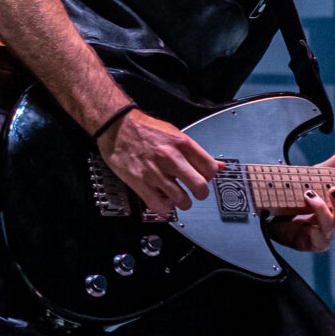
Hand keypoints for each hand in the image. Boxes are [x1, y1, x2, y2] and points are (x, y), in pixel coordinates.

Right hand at [100, 109, 217, 217]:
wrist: (116, 127)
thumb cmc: (144, 129)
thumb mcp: (174, 133)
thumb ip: (195, 152)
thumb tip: (217, 166)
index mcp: (182, 143)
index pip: (209, 168)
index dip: (210, 176)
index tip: (204, 178)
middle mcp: (171, 158)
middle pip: (200, 186)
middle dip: (201, 193)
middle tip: (196, 192)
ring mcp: (156, 172)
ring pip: (182, 200)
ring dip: (183, 203)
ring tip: (179, 198)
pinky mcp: (141, 183)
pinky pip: (160, 206)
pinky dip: (164, 208)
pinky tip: (163, 200)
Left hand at [265, 142, 334, 251]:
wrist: (269, 207)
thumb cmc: (296, 193)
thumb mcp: (318, 175)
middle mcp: (333, 224)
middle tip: (333, 189)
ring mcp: (322, 235)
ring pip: (333, 227)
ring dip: (323, 209)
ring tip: (310, 194)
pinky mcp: (308, 243)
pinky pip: (318, 238)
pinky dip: (312, 224)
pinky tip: (302, 214)